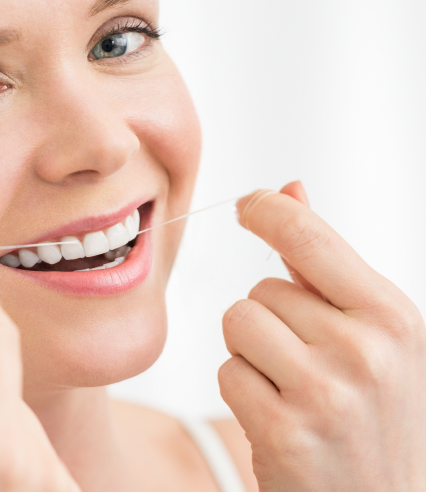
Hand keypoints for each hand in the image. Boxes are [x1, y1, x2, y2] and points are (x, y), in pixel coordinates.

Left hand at [219, 181, 425, 490]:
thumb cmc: (372, 414)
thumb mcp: (372, 335)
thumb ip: (326, 264)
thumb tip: (290, 189)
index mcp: (392, 317)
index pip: (310, 236)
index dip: (268, 210)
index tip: (248, 204)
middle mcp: (366, 351)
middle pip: (261, 291)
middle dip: (270, 321)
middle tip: (307, 366)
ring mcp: (326, 393)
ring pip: (238, 324)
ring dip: (251, 353)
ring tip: (292, 389)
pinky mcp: (284, 431)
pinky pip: (227, 371)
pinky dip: (242, 390)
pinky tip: (279, 418)